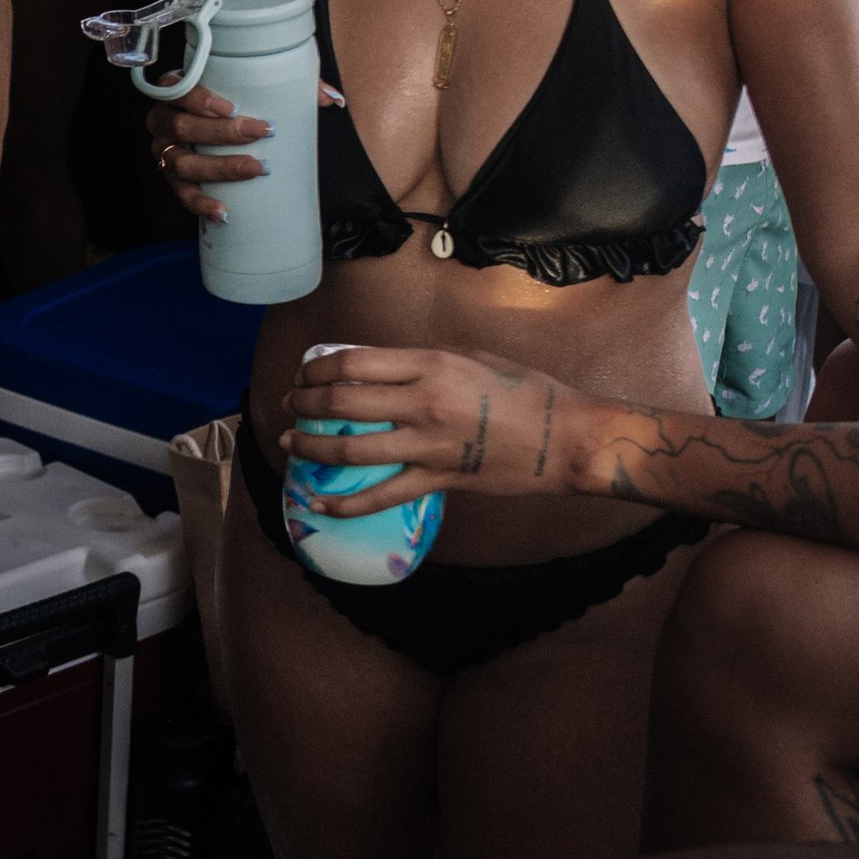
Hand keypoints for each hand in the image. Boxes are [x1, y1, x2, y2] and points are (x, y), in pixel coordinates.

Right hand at [143, 73, 306, 225]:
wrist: (221, 126)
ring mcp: (166, 152)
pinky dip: (201, 204)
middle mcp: (163, 120)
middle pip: (182, 127)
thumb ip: (295, 83)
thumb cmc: (237, 99)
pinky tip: (224, 211)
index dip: (201, 99)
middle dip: (222, 133)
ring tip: (254, 168)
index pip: (178, 89)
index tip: (235, 107)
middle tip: (261, 133)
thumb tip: (331, 99)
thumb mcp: (262, 83)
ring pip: (181, 163)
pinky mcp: (174, 180)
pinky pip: (182, 195)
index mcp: (176, 89)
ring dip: (219, 167)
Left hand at [281, 342, 601, 509]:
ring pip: (352, 448)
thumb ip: (423, 360)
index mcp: (431, 364)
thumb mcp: (471, 356)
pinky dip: (345, 502)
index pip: (354, 362)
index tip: (306, 372)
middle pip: (344, 402)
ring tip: (292, 441)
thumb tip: (378, 364)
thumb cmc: (526, 390)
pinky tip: (318, 502)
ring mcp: (429, 444)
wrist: (566, 438)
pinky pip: (381, 495)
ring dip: (312, 445)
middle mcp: (424, 402)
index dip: (318, 368)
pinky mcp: (438, 479)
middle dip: (306, 403)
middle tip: (291, 403)